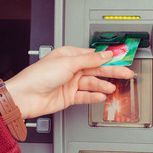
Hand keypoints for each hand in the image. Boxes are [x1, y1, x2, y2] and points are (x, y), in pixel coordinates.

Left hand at [5, 46, 133, 118]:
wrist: (26, 96)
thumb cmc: (39, 76)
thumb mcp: (68, 63)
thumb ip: (90, 60)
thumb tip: (105, 55)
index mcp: (69, 56)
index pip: (94, 55)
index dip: (108, 57)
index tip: (121, 58)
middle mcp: (71, 69)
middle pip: (96, 69)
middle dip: (112, 71)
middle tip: (126, 73)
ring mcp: (70, 83)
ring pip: (92, 83)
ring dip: (103, 85)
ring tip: (113, 87)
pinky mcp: (69, 97)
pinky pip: (85, 96)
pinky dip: (93, 96)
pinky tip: (100, 96)